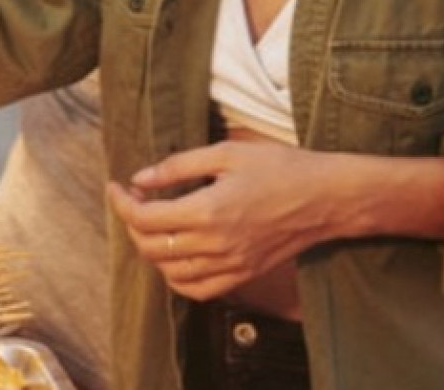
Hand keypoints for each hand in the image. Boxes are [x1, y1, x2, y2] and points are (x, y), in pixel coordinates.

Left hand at [105, 141, 337, 301]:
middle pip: (152, 247)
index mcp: (208, 211)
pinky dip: (177, 278)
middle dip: (132, 224)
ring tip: (151, 226)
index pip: (145, 217)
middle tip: (133, 201)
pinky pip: (198, 289)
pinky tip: (175, 257)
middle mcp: (215, 244)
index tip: (115, 187)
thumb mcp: (226, 153)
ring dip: (152, 251)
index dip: (122, 203)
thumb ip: (178, 167)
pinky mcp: (244, 274)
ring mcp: (231, 265)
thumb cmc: (281, 167)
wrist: (327, 197)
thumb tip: (140, 179)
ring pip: (170, 272)